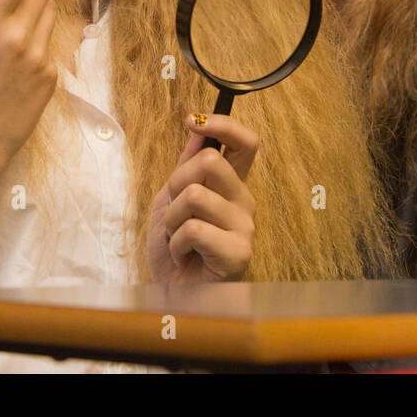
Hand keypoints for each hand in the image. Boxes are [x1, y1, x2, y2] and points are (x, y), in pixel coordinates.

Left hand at [146, 113, 257, 282]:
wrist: (174, 295)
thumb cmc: (175, 251)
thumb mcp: (170, 200)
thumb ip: (186, 166)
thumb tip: (197, 129)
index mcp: (231, 186)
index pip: (246, 143)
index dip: (223, 124)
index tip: (193, 121)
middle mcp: (244, 202)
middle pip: (209, 161)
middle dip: (176, 182)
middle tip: (173, 209)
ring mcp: (245, 227)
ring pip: (194, 195)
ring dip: (171, 219)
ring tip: (176, 238)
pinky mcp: (239, 252)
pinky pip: (194, 229)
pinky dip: (176, 243)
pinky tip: (184, 256)